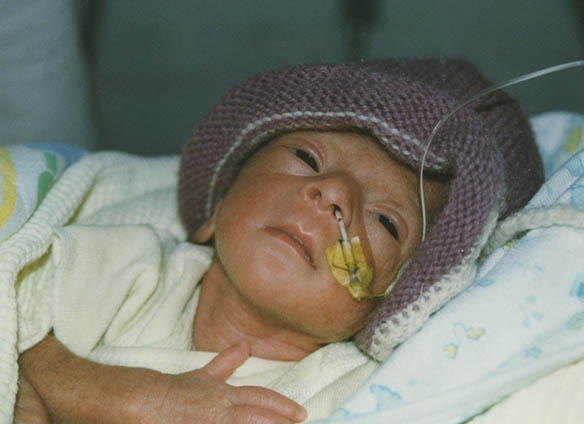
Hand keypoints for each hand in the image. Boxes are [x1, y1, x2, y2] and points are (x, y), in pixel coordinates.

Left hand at [19, 335, 306, 422]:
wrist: (93, 397)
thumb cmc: (122, 422)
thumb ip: (208, 406)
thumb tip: (227, 400)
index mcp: (206, 416)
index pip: (250, 419)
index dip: (274, 422)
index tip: (297, 422)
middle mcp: (208, 401)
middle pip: (254, 407)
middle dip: (280, 414)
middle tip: (304, 417)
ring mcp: (197, 390)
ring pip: (242, 393)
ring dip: (269, 400)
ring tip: (292, 406)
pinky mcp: (183, 382)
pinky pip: (213, 371)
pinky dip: (230, 361)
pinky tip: (244, 350)